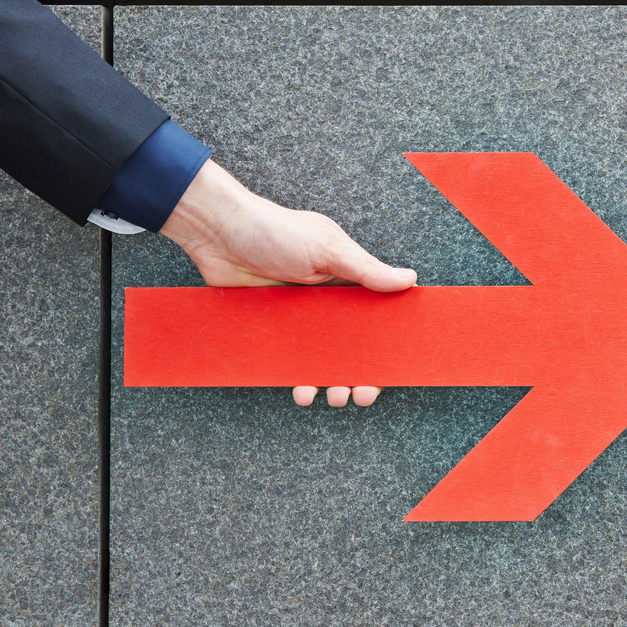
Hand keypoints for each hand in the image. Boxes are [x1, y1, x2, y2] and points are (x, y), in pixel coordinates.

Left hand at [159, 159, 415, 406]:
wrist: (217, 233)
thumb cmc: (274, 230)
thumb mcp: (327, 248)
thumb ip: (367, 270)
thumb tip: (409, 279)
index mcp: (348, 279)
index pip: (375, 315)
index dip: (384, 343)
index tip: (390, 368)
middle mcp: (327, 300)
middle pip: (351, 344)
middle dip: (359, 372)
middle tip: (358, 394)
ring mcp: (299, 316)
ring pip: (321, 357)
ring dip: (330, 380)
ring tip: (333, 396)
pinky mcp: (272, 326)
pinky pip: (289, 358)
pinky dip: (297, 377)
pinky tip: (300, 390)